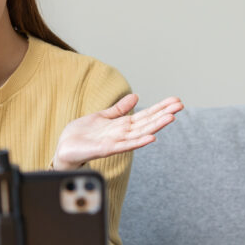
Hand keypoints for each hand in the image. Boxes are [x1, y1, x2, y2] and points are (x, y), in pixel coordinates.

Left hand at [52, 94, 182, 169]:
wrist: (64, 148)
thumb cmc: (81, 135)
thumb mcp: (102, 116)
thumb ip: (119, 109)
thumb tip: (135, 96)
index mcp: (121, 125)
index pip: (145, 115)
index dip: (160, 107)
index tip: (175, 100)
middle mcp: (121, 134)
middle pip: (146, 122)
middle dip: (163, 114)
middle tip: (180, 105)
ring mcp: (115, 142)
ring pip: (139, 133)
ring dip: (156, 126)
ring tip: (171, 118)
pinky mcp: (105, 149)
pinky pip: (125, 145)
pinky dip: (139, 142)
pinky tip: (151, 137)